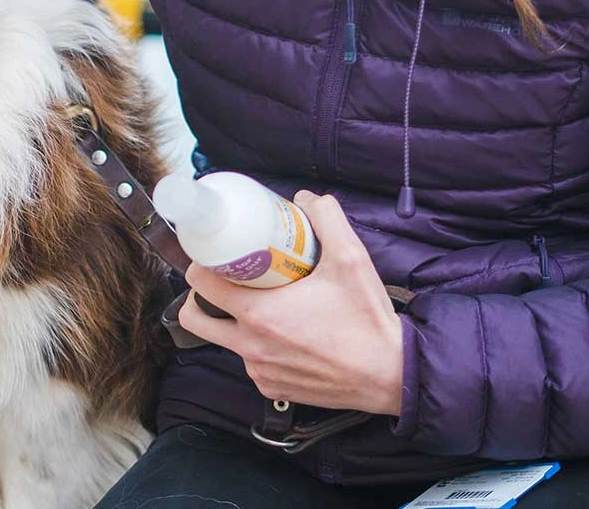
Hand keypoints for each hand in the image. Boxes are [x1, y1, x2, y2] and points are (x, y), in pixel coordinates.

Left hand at [176, 190, 404, 414]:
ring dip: (234, 321)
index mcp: (259, 313)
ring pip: (225, 340)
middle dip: (203, 296)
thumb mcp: (351, 260)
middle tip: (227, 280)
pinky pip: (251, 363)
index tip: (218, 254)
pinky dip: (258, 346)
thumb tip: (306, 199)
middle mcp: (251, 345)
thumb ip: (327, 220)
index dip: (204, 263)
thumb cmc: (368, 323)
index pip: (200, 284)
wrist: (392, 375)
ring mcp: (260, 370)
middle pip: (196, 318)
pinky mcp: (273, 388)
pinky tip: (284, 333)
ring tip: (263, 303)